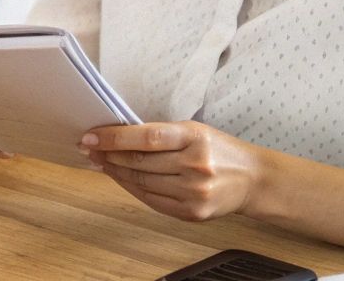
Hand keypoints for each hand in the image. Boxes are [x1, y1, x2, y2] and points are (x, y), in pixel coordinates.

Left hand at [82, 121, 267, 220]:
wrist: (253, 179)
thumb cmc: (219, 149)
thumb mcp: (194, 131)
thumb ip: (161, 134)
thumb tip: (117, 137)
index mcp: (195, 138)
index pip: (147, 137)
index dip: (114, 138)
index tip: (90, 137)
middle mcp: (194, 166)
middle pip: (140, 163)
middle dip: (109, 155)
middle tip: (89, 149)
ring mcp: (193, 193)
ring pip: (142, 183)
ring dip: (116, 172)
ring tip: (100, 162)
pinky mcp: (192, 213)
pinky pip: (151, 200)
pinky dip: (132, 189)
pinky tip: (120, 179)